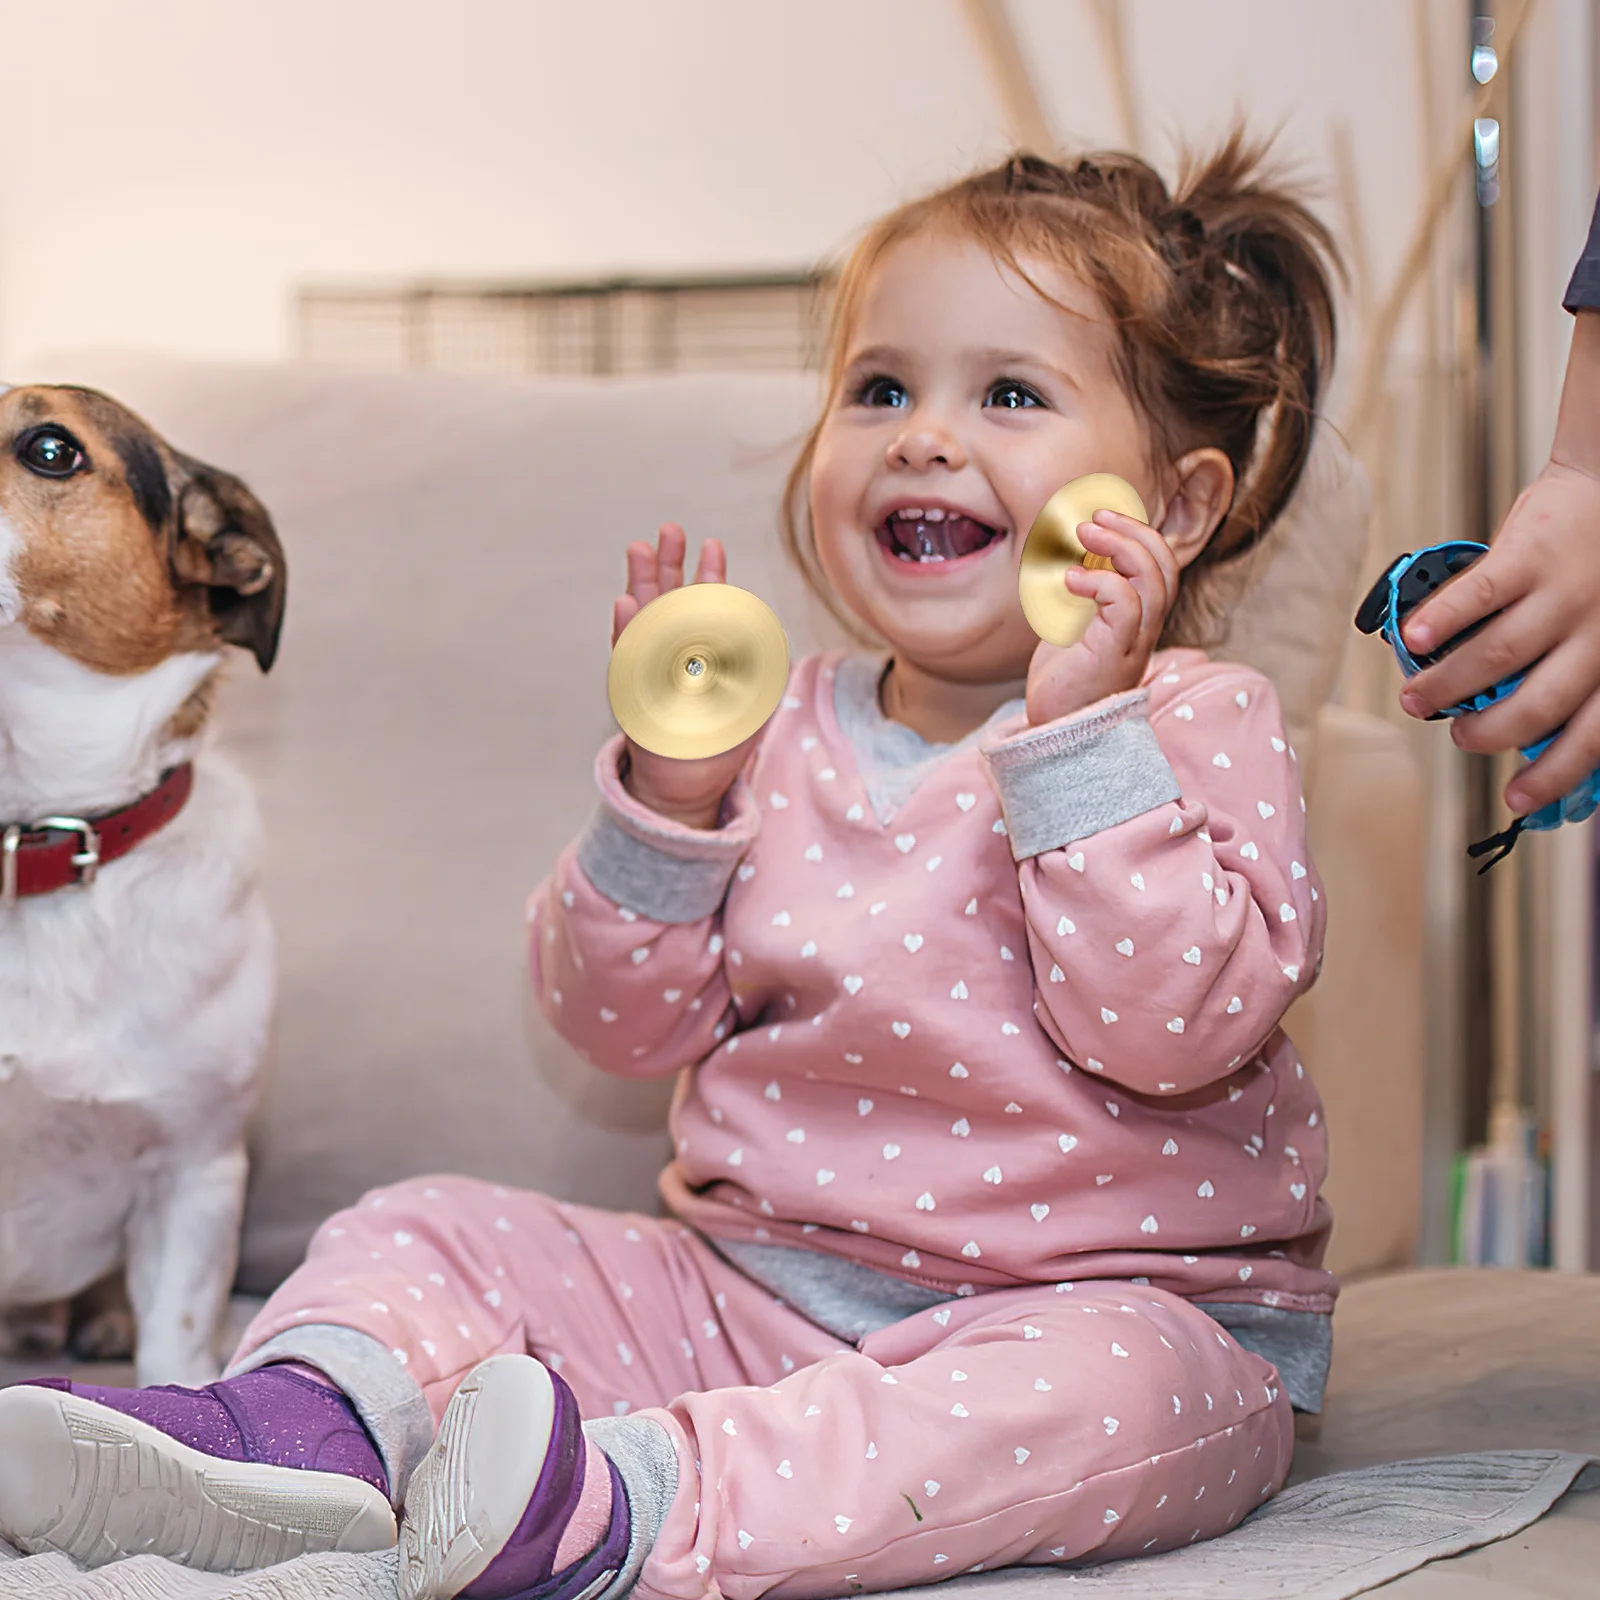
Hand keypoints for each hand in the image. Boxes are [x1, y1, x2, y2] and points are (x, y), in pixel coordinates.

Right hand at [612, 524, 757, 828]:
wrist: (686, 785)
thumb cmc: (718, 743)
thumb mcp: (749, 705)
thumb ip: (757, 672)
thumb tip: (778, 641)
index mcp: (697, 651)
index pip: (702, 605)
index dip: (708, 575)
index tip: (712, 544)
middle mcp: (667, 654)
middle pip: (667, 599)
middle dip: (669, 564)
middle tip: (671, 530)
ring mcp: (645, 671)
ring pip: (642, 619)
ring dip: (641, 583)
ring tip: (640, 549)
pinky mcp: (631, 693)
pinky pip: (627, 657)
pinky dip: (626, 630)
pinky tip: (625, 604)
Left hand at [1025, 509, 1178, 725]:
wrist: (1057, 729)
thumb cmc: (1064, 680)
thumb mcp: (1073, 626)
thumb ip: (1081, 596)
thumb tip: (1065, 554)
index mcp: (1140, 619)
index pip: (1162, 567)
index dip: (1142, 535)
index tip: (1103, 517)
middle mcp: (1146, 629)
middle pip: (1166, 567)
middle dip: (1135, 531)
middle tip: (1094, 518)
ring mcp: (1134, 642)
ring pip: (1154, 581)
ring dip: (1121, 547)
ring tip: (1083, 533)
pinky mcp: (1113, 653)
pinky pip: (1125, 604)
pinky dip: (1100, 581)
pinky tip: (1070, 579)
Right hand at [1398, 458, 1599, 813]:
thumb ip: (1574, 674)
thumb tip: (1522, 729)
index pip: (1592, 734)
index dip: (1553, 774)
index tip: (1515, 799)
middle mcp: (1599, 631)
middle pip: (1537, 704)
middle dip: (1487, 733)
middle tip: (1459, 736)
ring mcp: (1564, 592)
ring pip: (1497, 658)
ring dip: (1446, 686)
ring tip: (1417, 696)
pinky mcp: (1528, 554)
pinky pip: (1478, 597)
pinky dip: (1439, 622)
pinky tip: (1410, 640)